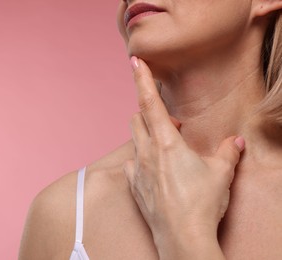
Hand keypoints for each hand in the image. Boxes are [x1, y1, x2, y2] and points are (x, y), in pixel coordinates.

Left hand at [123, 56, 244, 258]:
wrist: (182, 238)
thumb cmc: (200, 203)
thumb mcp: (221, 173)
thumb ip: (228, 153)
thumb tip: (237, 142)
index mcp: (166, 143)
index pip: (149, 102)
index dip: (142, 79)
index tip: (134, 61)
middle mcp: (146, 152)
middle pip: (137, 119)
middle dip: (150, 114)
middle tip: (173, 126)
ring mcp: (136, 170)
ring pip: (134, 139)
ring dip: (146, 135)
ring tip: (166, 147)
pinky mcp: (133, 186)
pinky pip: (130, 165)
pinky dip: (139, 160)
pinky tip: (152, 169)